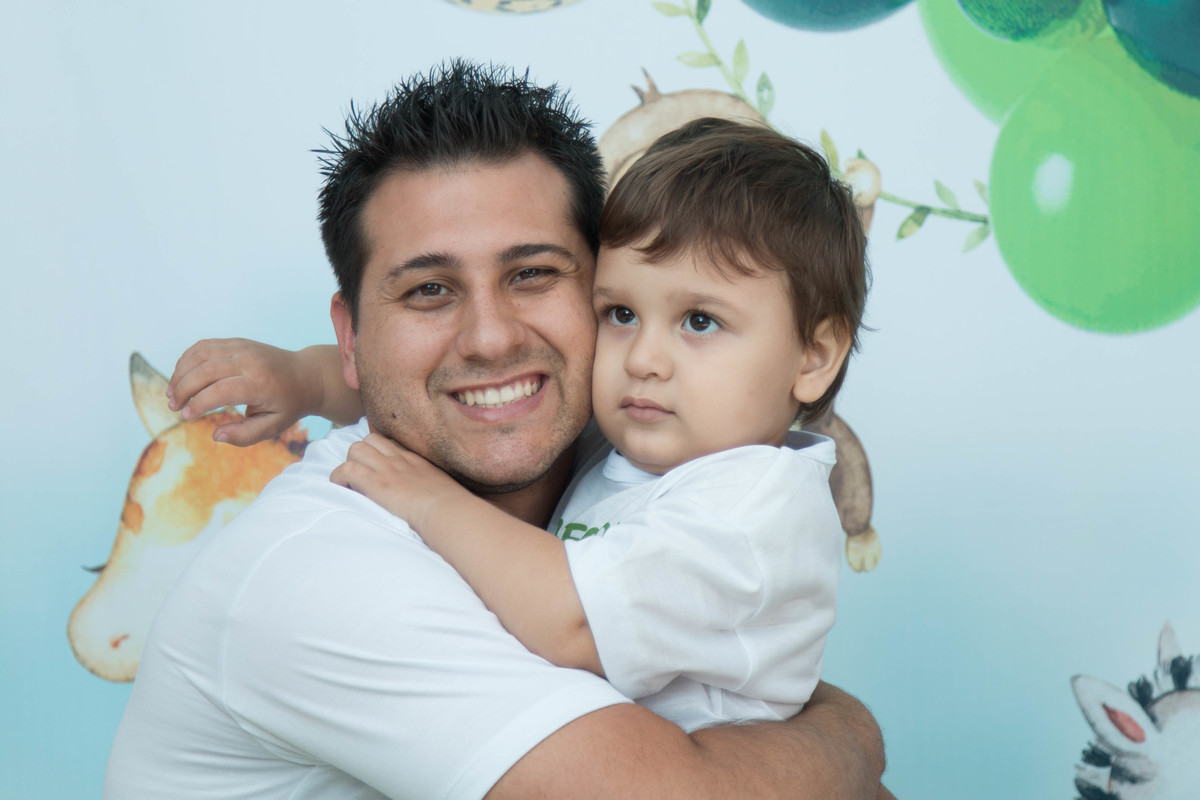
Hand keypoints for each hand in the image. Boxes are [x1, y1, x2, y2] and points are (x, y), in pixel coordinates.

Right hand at [167, 338, 314, 445]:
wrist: (307, 375)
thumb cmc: (289, 405)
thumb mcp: (274, 426)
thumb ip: (246, 435)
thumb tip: (216, 435)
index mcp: (260, 383)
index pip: (221, 390)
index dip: (199, 403)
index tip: (186, 416)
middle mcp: (250, 361)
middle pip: (206, 370)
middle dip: (183, 389)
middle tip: (173, 407)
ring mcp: (242, 348)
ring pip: (201, 354)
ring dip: (180, 373)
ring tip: (172, 394)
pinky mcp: (237, 342)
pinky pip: (205, 346)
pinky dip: (187, 359)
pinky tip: (181, 376)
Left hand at [330, 433, 465, 531]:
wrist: (448, 511)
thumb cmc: (452, 508)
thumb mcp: (444, 489)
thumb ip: (435, 487)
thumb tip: (437, 498)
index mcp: (416, 460)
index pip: (390, 442)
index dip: (378, 452)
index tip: (376, 466)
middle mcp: (399, 460)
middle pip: (370, 439)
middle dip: (361, 455)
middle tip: (361, 476)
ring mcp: (387, 469)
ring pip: (355, 449)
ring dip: (349, 464)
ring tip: (351, 484)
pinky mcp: (376, 483)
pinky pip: (346, 469)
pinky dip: (339, 478)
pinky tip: (343, 490)